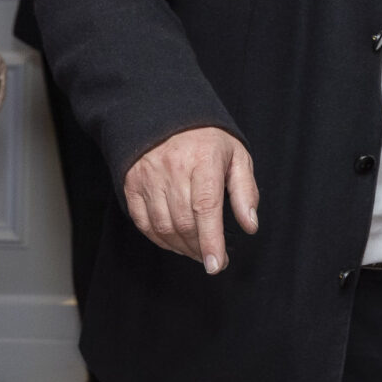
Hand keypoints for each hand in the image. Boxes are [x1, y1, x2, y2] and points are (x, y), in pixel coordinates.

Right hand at [122, 127, 258, 273]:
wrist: (165, 116)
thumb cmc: (207, 141)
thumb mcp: (236, 157)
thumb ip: (245, 191)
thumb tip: (250, 225)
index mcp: (203, 159)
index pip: (206, 208)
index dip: (211, 240)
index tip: (216, 265)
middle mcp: (173, 168)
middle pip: (185, 222)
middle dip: (200, 249)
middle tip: (214, 259)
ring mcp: (148, 177)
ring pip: (163, 226)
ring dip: (182, 247)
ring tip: (197, 251)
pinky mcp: (132, 184)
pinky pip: (143, 222)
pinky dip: (160, 239)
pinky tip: (175, 242)